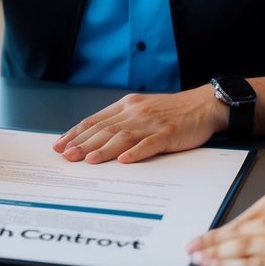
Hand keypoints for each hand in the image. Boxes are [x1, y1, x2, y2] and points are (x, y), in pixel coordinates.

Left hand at [52, 87, 225, 163]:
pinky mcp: (168, 133)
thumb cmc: (173, 111)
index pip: (95, 120)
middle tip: (66, 156)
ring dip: (104, 149)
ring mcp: (152, 123)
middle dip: (83, 143)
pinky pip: (150, 143)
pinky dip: (136, 152)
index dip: (76, 133)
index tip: (59, 144)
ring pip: (123, 136)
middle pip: (105, 129)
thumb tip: (96, 136)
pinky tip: (125, 160)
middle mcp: (136, 112)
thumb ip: (122, 120)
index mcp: (127, 106)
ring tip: (88, 160)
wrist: (204, 104)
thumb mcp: (143, 109)